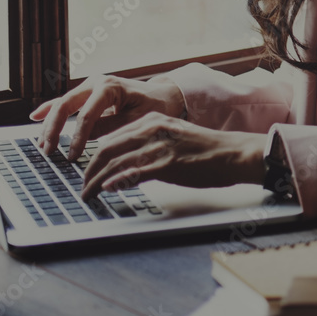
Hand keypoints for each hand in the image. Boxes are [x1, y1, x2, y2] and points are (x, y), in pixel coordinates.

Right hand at [29, 75, 185, 158]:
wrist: (162, 95)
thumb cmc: (154, 107)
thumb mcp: (137, 120)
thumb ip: (112, 128)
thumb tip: (87, 140)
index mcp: (109, 87)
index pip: (87, 115)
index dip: (78, 137)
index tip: (73, 156)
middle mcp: (96, 82)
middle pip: (65, 105)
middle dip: (54, 129)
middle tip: (48, 151)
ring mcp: (90, 86)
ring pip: (62, 104)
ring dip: (50, 124)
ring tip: (42, 145)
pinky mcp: (87, 94)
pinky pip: (65, 102)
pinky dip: (50, 110)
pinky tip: (35, 117)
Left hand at [80, 112, 266, 199]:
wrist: (235, 154)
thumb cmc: (208, 151)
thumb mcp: (174, 138)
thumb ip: (151, 145)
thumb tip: (128, 165)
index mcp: (152, 121)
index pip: (112, 137)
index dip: (94, 156)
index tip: (87, 171)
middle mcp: (152, 130)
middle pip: (107, 149)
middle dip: (88, 170)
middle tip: (81, 186)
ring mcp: (159, 146)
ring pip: (116, 162)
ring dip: (96, 181)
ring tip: (87, 194)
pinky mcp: (168, 164)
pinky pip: (134, 172)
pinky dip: (116, 181)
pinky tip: (106, 189)